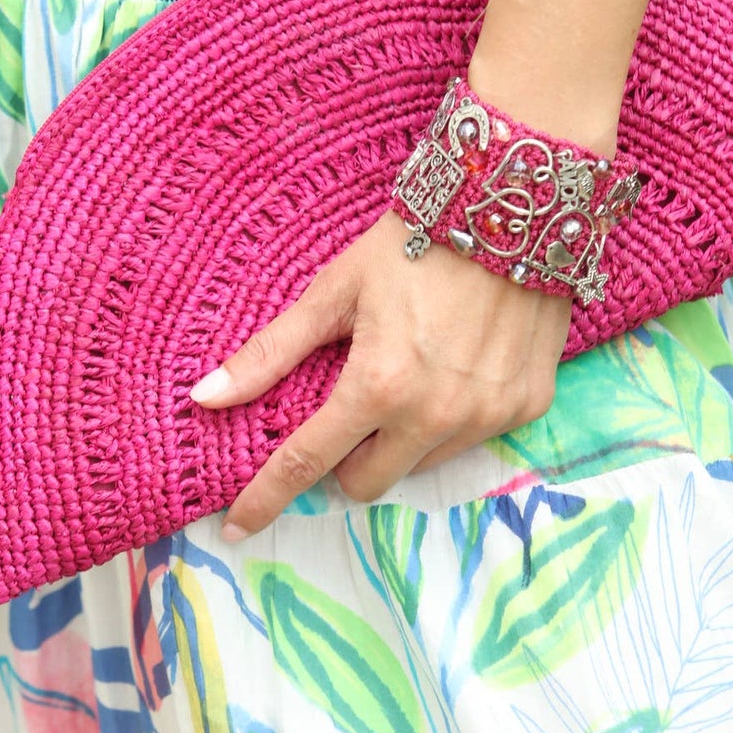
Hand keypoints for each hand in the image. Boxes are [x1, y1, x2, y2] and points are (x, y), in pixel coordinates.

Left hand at [190, 211, 571, 538]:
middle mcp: (435, 414)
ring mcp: (486, 416)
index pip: (308, 463)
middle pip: (367, 482)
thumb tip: (206, 397)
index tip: (237, 527)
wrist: (516, 206)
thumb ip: (272, 351)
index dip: (267, 498)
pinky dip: (453, 418)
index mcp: (378, 385)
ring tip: (412, 375)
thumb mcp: (334, 291)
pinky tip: (458, 366)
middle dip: (348, 459)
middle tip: (351, 409)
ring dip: (403, 438)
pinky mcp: (526, 407)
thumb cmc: (415, 243)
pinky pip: (472, 439)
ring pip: (421, 464)